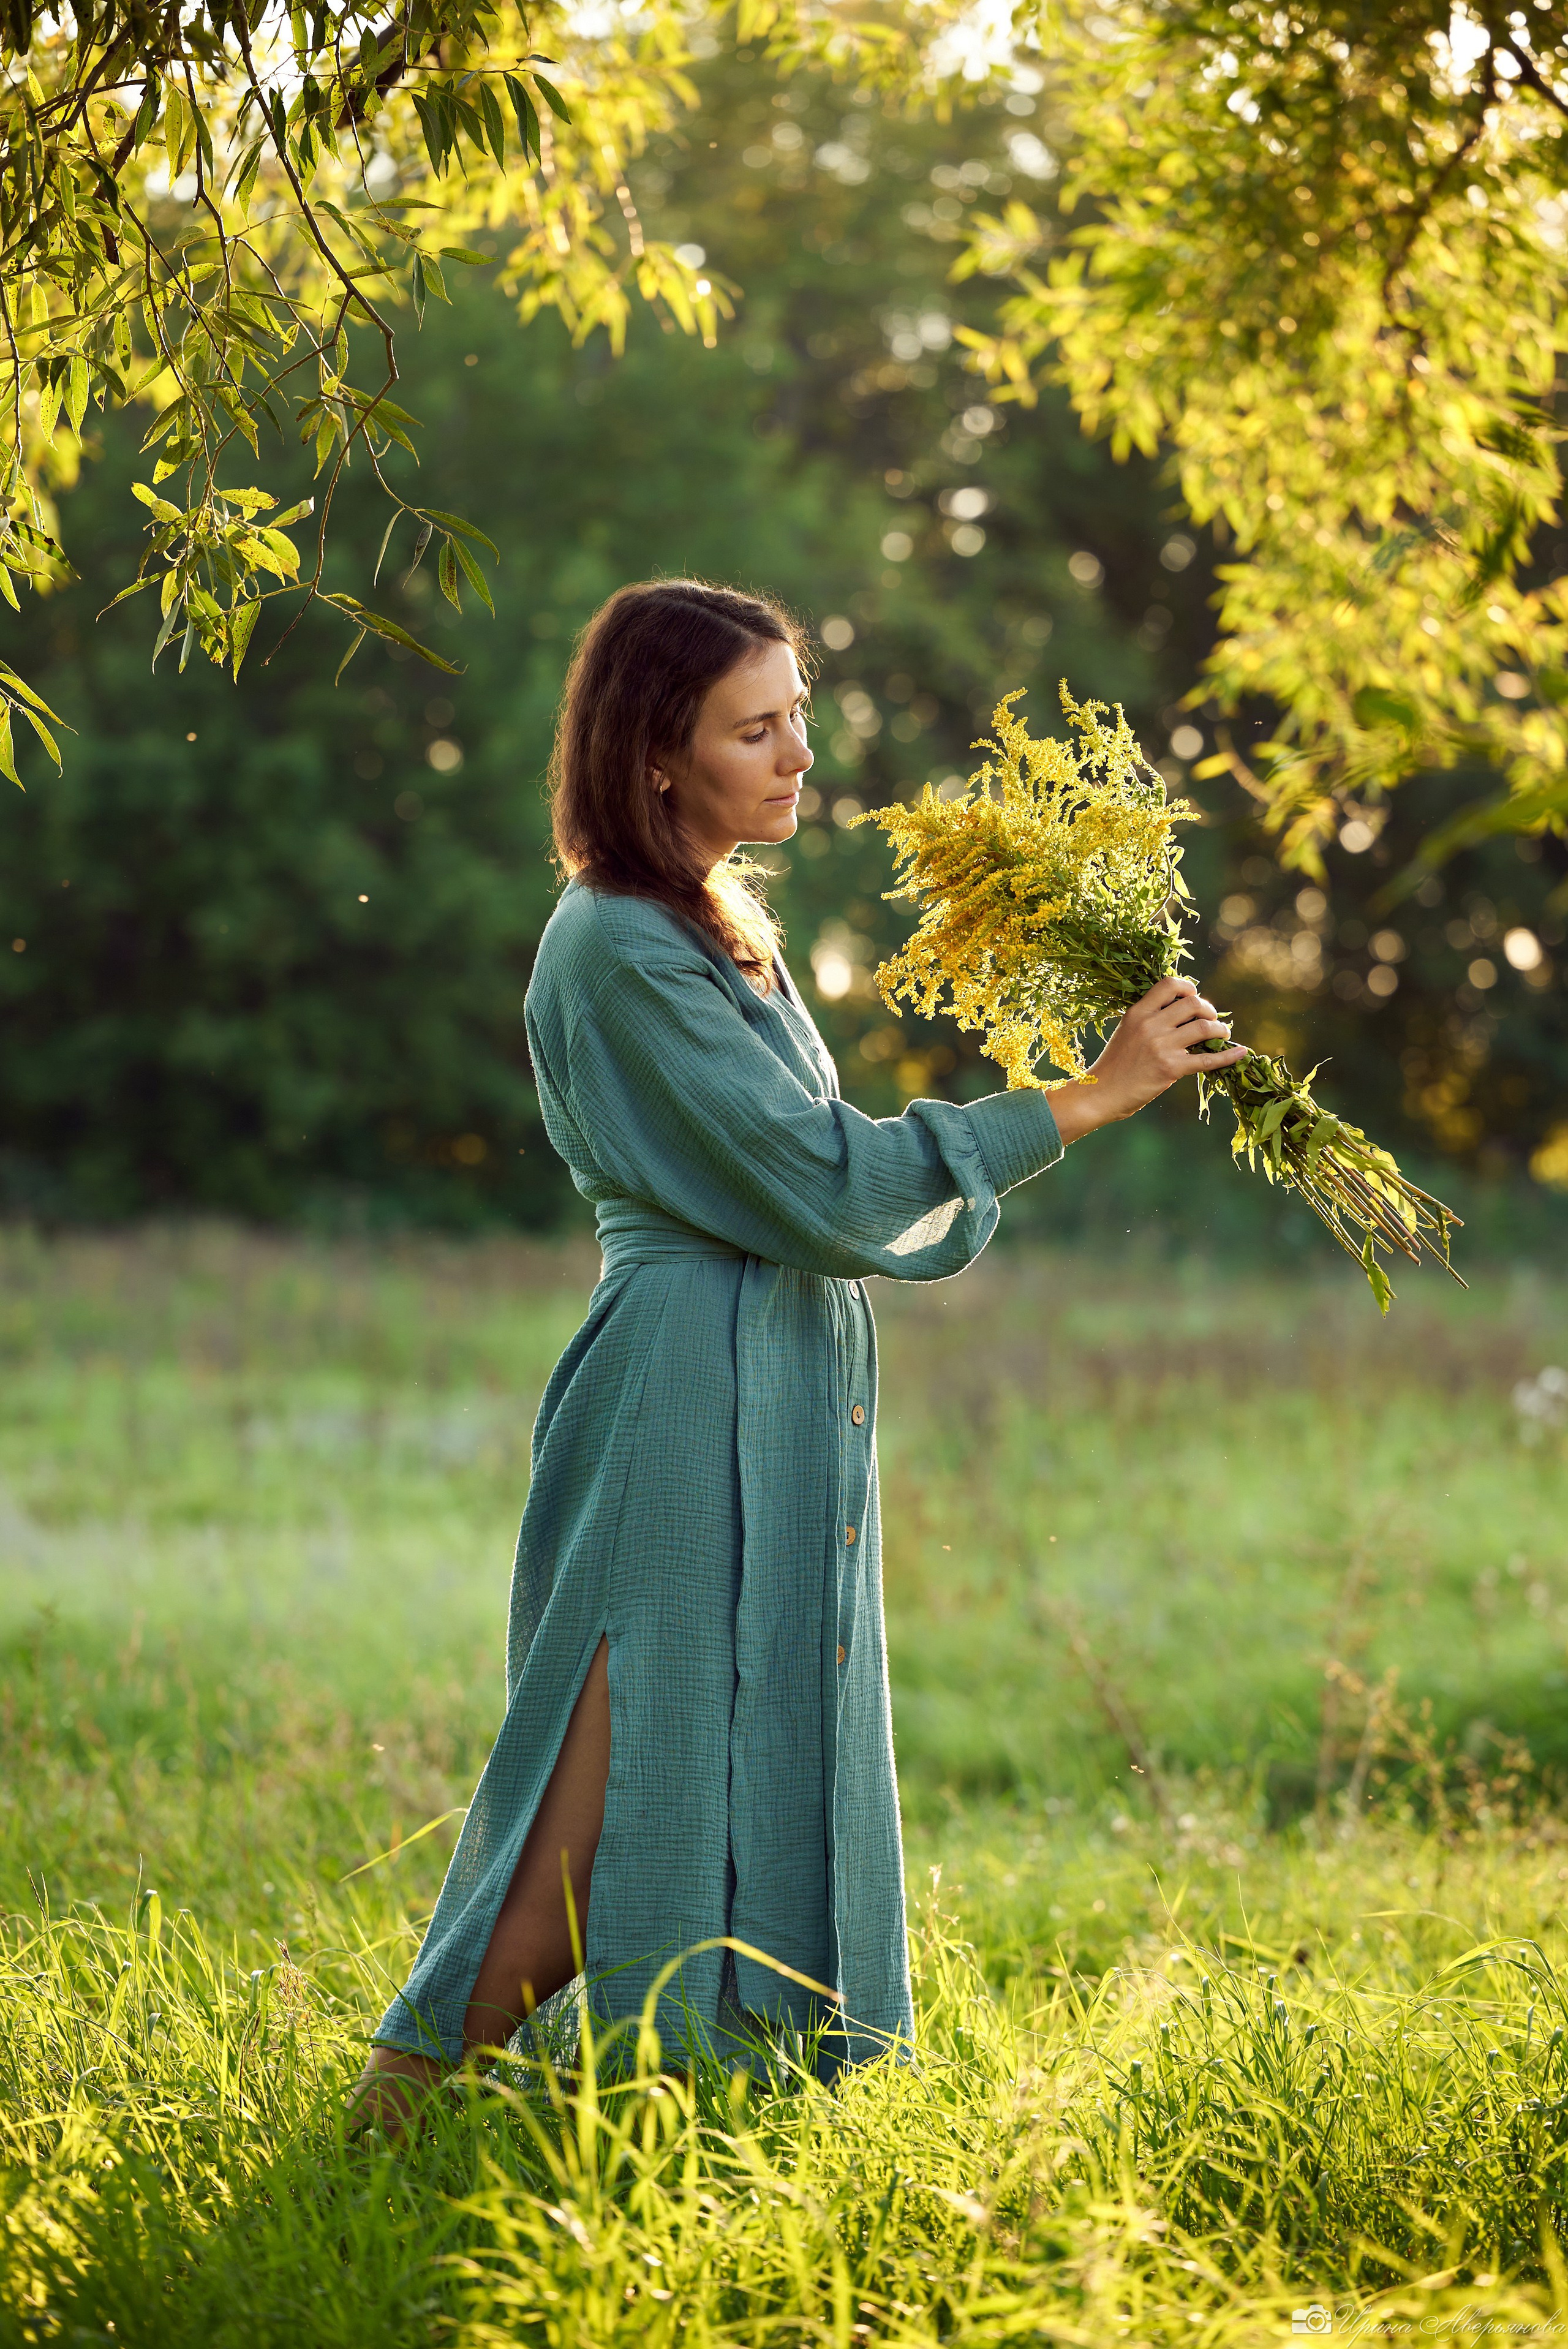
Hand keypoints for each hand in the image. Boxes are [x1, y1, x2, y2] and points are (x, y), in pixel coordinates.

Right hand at [1049, 976, 1248, 1145]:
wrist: (1100, 1093)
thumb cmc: (1114, 1065)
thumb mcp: (1126, 1032)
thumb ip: (1149, 1019)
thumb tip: (1180, 1011)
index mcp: (1137, 1012)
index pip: (1169, 984)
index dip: (1188, 987)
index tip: (1194, 997)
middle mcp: (1150, 1025)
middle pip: (1193, 1003)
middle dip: (1210, 1009)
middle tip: (1213, 1020)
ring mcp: (1161, 1046)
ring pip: (1205, 1027)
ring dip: (1220, 1030)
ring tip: (1223, 1035)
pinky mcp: (1170, 1069)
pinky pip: (1208, 1059)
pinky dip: (1229, 1056)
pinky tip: (1241, 1053)